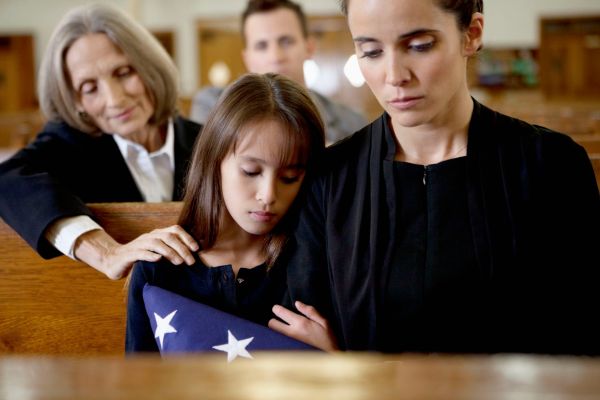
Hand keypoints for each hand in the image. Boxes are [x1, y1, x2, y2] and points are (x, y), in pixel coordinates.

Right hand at [73, 225, 198, 279]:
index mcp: (157, 234)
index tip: (197, 249)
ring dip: (169, 252)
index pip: (175, 230)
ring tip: (179, 262)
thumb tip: (192, 256)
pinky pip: (140, 252)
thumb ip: (171, 251)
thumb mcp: (157, 252)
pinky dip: (150, 255)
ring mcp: (138, 244)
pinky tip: (158, 259)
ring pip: (156, 243)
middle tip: (191, 261)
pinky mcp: (129, 254)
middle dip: (182, 248)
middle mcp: (149, 236)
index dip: (187, 237)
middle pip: (168, 237)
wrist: (114, 261)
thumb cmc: (140, 258)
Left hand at [268, 301, 337, 351]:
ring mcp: (288, 343)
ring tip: (281, 329)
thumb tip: (297, 303)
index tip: (278, 308)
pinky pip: (278, 342)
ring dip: (275, 330)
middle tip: (280, 320)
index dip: (277, 309)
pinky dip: (278, 339)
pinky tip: (283, 339)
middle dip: (273, 320)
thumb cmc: (328, 340)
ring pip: (273, 334)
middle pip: (272, 324)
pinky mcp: (288, 350)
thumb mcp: (323, 322)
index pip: (280, 312)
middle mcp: (291, 333)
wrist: (329, 358)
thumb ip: (310, 311)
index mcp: (300, 323)